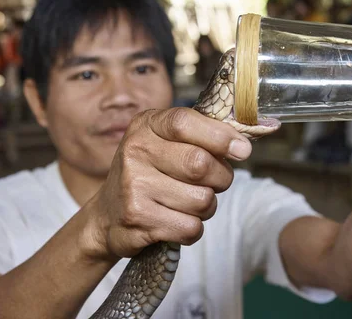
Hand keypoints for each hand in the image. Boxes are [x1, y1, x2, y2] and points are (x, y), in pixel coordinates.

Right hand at [88, 107, 252, 258]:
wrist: (107, 215)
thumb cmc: (150, 173)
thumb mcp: (167, 143)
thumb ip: (202, 136)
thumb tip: (244, 145)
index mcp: (145, 126)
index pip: (184, 122)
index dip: (219, 136)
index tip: (243, 150)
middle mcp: (134, 152)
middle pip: (200, 164)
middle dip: (220, 178)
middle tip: (215, 181)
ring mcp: (133, 186)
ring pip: (201, 200)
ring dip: (206, 206)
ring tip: (189, 202)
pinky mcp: (137, 219)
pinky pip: (190, 227)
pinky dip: (193, 228)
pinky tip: (177, 221)